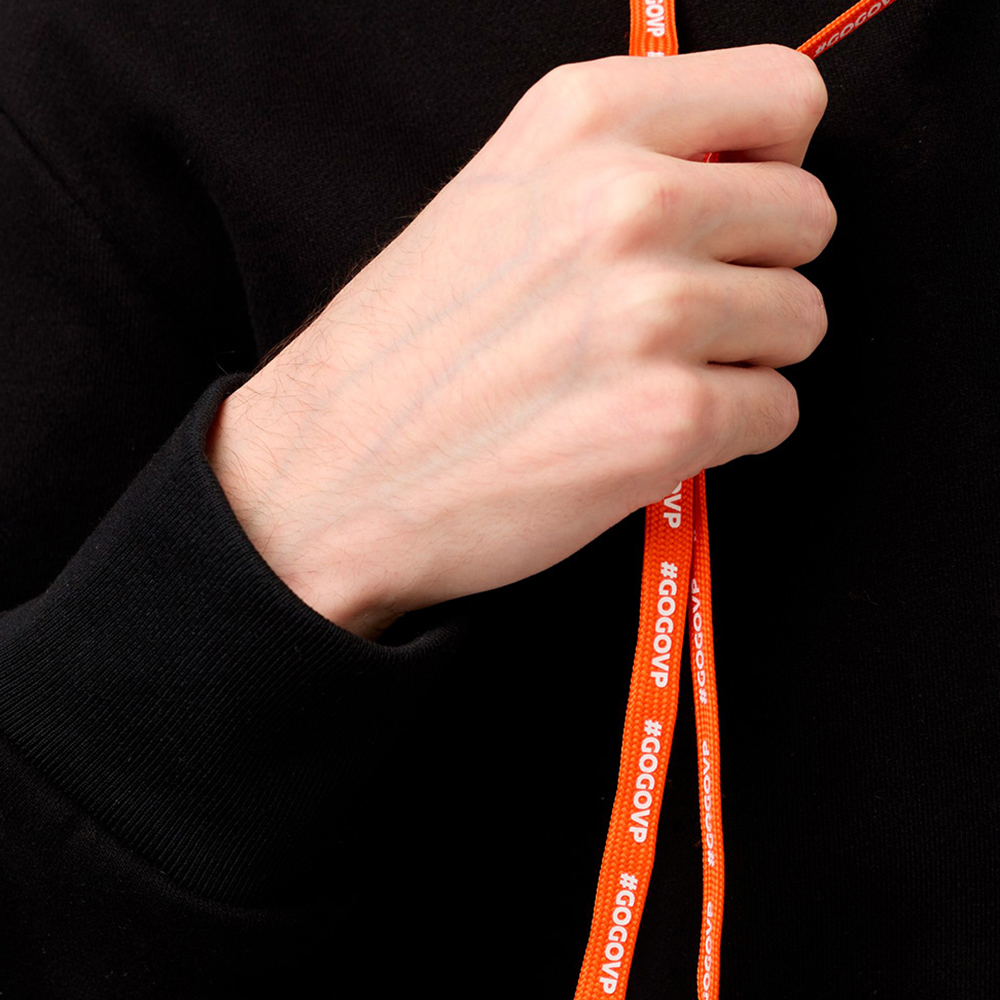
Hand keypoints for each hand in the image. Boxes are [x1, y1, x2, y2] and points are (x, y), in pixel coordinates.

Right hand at [207, 44, 834, 637]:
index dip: (774, 160)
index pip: (786, 93)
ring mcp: (653, 312)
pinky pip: (775, 410)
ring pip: (801, 320)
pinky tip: (646, 431)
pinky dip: (727, 431)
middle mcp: (627, 201)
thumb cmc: (406, 354)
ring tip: (652, 376)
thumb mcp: (497, 199)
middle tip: (683, 314)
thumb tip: (730, 177)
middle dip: (758, 271)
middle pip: (809, 215)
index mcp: (583, 122)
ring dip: (744, 356)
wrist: (331, 476)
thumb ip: (618, 166)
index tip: (736, 208)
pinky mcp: (670, 418)